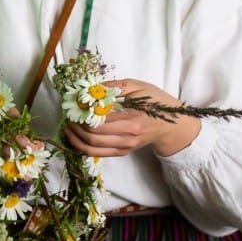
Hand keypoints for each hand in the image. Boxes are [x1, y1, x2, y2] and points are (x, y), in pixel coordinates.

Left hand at [62, 79, 200, 158]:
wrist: (173, 126)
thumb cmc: (156, 102)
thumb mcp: (139, 86)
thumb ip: (115, 87)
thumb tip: (92, 88)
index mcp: (133, 118)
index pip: (100, 120)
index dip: (83, 114)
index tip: (74, 104)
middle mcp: (128, 136)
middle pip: (93, 136)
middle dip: (76, 126)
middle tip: (68, 115)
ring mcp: (125, 147)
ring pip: (92, 148)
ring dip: (75, 138)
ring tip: (68, 126)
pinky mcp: (122, 152)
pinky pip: (97, 154)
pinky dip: (82, 147)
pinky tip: (74, 136)